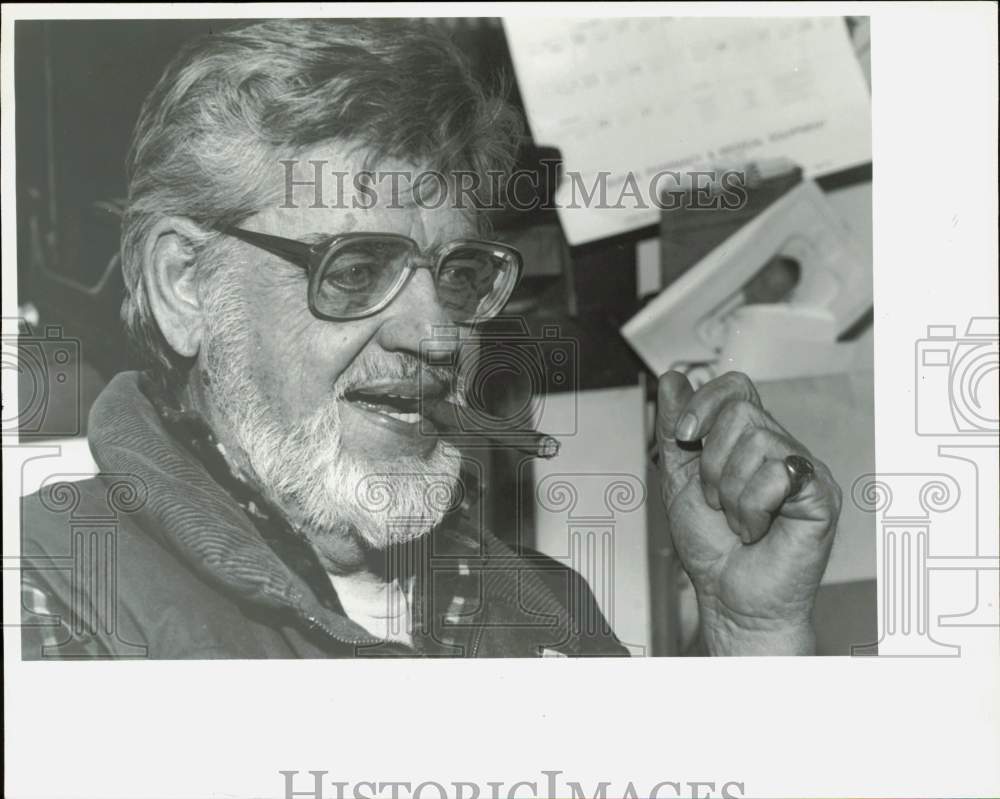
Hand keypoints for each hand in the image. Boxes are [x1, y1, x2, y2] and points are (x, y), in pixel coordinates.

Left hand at [655, 371, 841, 654]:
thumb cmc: (711, 548)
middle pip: (742, 413)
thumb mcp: (679, 479)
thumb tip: (674, 381)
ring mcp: (803, 470)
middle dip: (712, 464)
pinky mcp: (820, 494)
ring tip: (738, 520)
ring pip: (757, 443)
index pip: (736, 388)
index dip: (706, 404)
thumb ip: (675, 430)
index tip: (686, 437)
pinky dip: (752, 508)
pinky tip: (756, 530)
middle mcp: (780, 449)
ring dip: (730, 492)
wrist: (728, 597)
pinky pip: (778, 474)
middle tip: (718, 501)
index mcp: (750, 441)